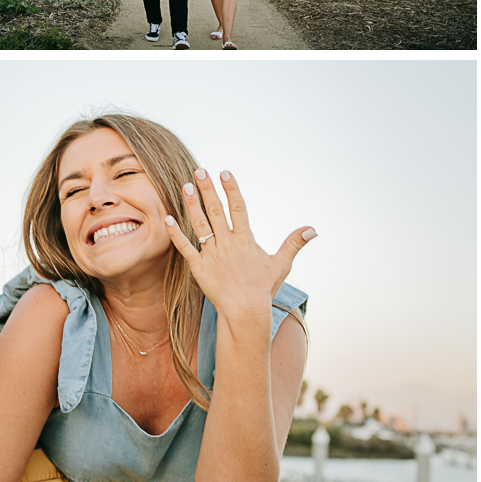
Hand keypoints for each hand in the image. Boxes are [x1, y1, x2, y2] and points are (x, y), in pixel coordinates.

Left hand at [164, 168, 315, 316]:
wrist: (245, 311)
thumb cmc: (263, 288)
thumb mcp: (281, 264)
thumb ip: (294, 243)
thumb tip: (312, 229)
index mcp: (245, 240)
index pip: (238, 208)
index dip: (231, 189)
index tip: (225, 173)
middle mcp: (228, 244)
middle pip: (216, 211)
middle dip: (208, 189)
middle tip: (200, 170)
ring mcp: (212, 255)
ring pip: (200, 225)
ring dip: (192, 205)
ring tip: (186, 186)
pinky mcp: (199, 267)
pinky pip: (185, 248)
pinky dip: (176, 233)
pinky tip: (168, 218)